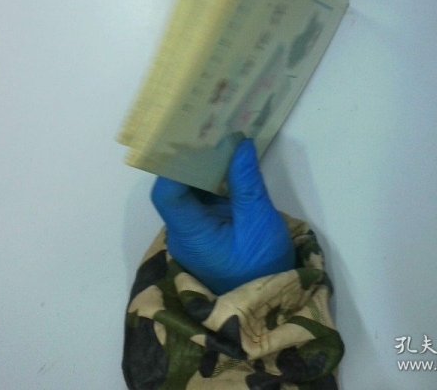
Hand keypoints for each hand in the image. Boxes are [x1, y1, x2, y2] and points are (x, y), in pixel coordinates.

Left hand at [151, 139, 294, 294]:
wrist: (268, 305)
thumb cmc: (262, 267)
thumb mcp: (259, 222)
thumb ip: (246, 183)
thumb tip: (240, 144)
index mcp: (190, 233)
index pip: (167, 194)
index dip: (175, 165)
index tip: (194, 139)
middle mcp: (184, 231)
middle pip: (175, 189)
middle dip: (191, 160)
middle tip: (209, 131)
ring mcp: (194, 232)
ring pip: (189, 192)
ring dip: (203, 168)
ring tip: (219, 139)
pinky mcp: (206, 231)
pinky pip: (202, 200)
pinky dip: (213, 180)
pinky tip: (227, 161)